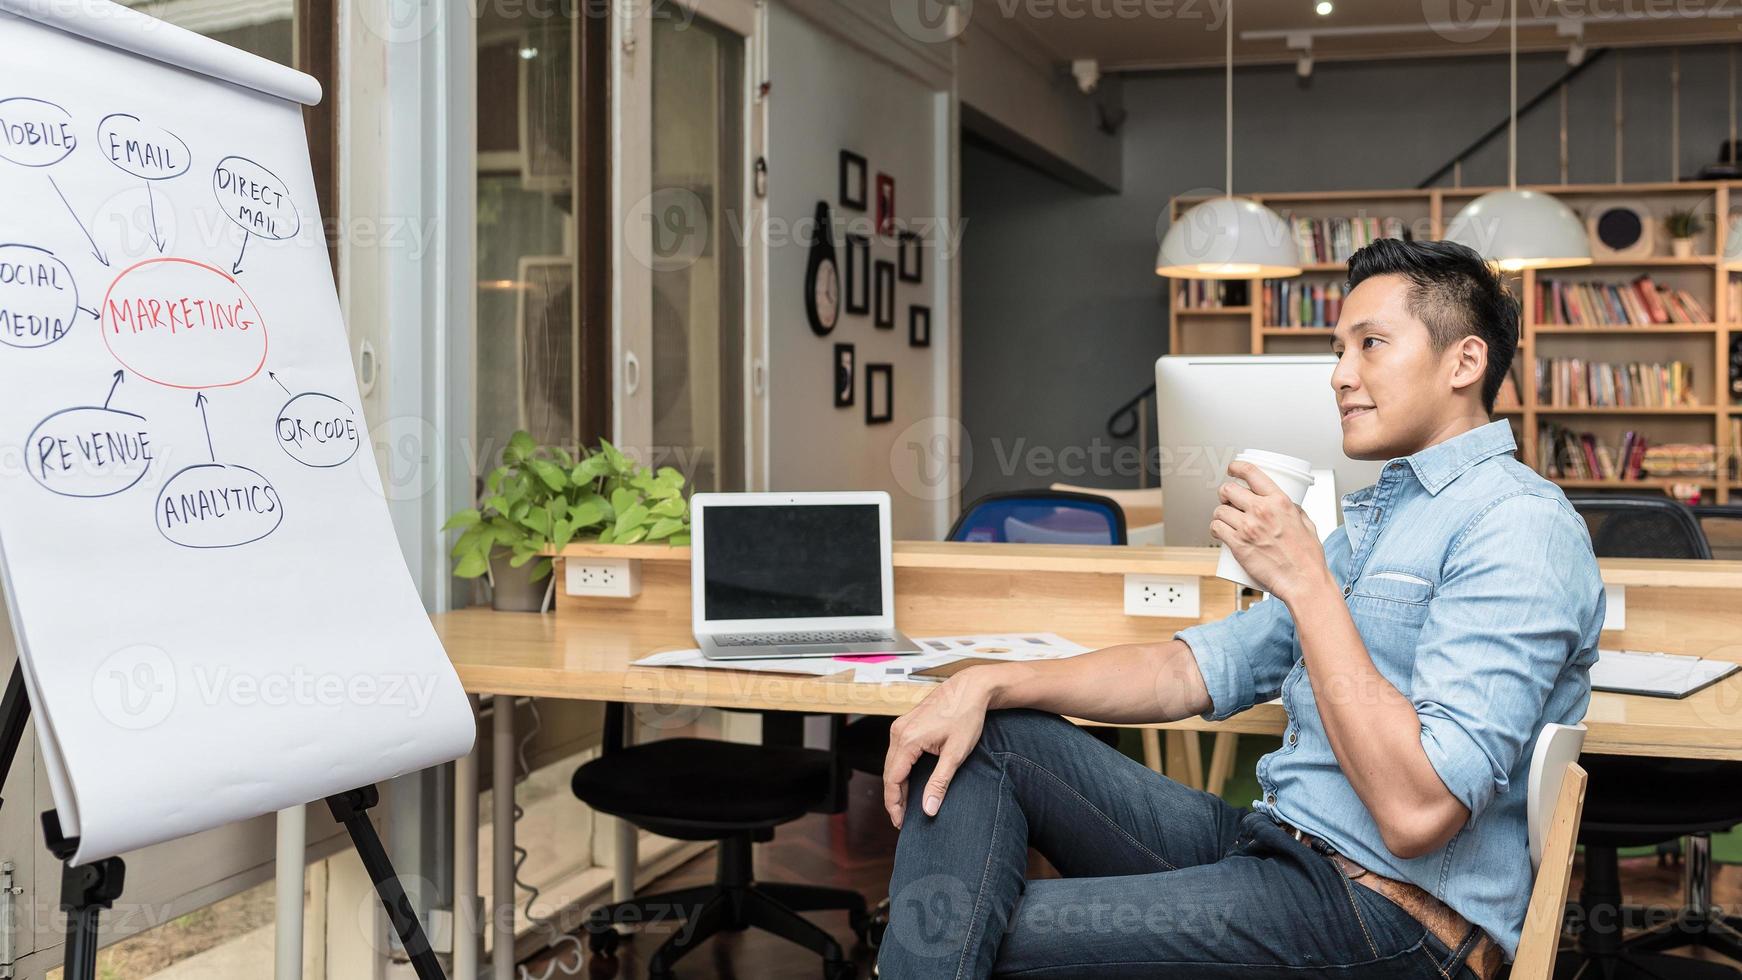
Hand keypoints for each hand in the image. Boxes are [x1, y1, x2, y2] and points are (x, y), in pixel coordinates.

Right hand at [883, 669, 993, 828]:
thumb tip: (929, 809)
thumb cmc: (966, 715)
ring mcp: (900, 726)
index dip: (894, 805)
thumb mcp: (956, 754)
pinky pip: (897, 752)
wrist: (971, 687)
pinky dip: (900, 770)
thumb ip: (940, 783)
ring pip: (891, 763)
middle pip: (888, 773)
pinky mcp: (906, 723)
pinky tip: (909, 781)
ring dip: (896, 784)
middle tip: (902, 820)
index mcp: (908, 740)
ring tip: (906, 805)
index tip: (900, 823)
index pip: (892, 780)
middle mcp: (898, 732)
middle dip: (894, 798)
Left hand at [1210, 460, 1329, 602]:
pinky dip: (1215, 528)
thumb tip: (1285, 504)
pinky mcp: (1238, 545)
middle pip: (1229, 490)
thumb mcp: (1306, 523)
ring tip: (1225, 519)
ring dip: (1219, 513)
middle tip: (1228, 499)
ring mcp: (1248, 528)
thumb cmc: (1308, 557)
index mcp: (1279, 501)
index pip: (1251, 473)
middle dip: (1225, 493)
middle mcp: (1261, 511)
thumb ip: (1294, 510)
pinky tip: (1219, 530)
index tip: (1232, 469)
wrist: (1303, 581)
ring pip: (1219, 510)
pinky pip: (1217, 529)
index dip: (1237, 467)